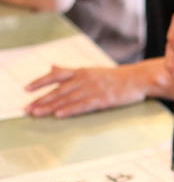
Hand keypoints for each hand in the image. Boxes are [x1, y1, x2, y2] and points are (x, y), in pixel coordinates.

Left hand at [24, 65, 147, 116]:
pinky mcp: (102, 100)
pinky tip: (59, 114)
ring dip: (50, 107)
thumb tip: (51, 66)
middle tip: (27, 109)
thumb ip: (71, 71)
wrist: (138, 79)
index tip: (26, 89)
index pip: (56, 75)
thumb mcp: (92, 71)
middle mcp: (85, 79)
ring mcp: (93, 89)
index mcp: (82, 72)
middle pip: (58, 90)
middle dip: (41, 100)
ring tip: (37, 113)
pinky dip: (69, 110)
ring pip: (67, 99)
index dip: (40, 82)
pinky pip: (82, 106)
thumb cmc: (117, 77)